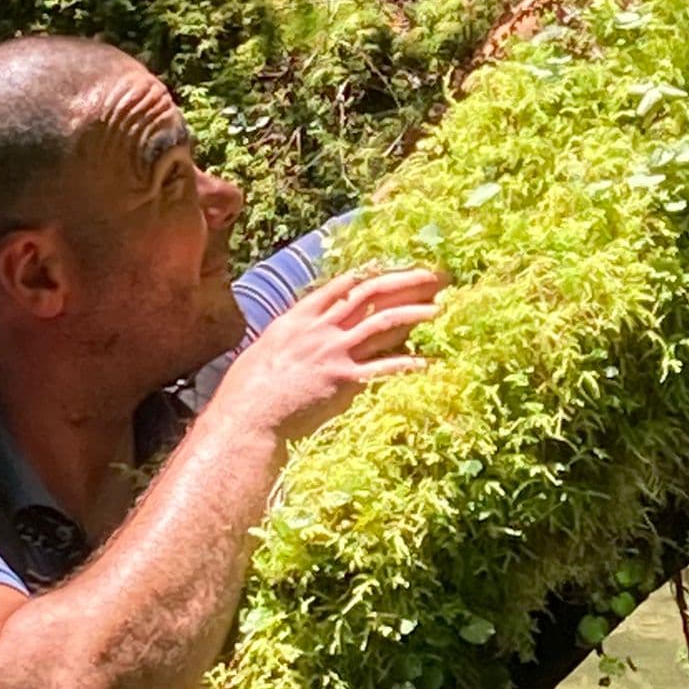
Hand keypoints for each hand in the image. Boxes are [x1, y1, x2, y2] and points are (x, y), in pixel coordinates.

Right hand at [216, 266, 443, 442]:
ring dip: (416, 314)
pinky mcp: (344, 381)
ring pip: (384, 324)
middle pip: (371, 295)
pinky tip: (428, 362)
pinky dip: (407, 363)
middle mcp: (321, 328)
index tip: (396, 270)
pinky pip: (383, 368)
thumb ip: (288, 337)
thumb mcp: (265, 350)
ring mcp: (334, 353)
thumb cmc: (246, 390)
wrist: (249, 417)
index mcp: (300, 317)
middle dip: (406, 282)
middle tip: (435, 277)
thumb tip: (297, 334)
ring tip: (441, 309)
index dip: (373, 275)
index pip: (343, 286)